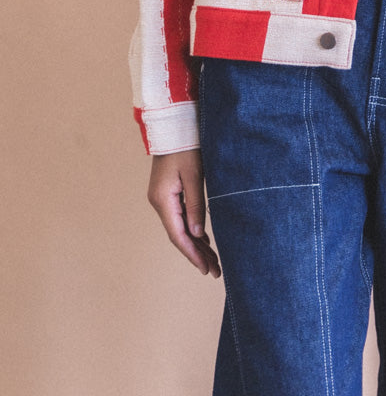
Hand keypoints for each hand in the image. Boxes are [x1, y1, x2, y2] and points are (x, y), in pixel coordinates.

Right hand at [148, 149, 220, 276]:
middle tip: (215, 271)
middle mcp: (159, 202)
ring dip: (196, 243)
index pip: (178, 235)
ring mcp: (163, 198)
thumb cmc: (185, 146)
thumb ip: (196, 205)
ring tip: (213, 261)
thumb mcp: (195, 175)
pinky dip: (193, 229)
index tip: (207, 269)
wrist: (173, 125)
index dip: (193, 254)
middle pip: (179, 235)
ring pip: (180, 227)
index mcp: (163, 200)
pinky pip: (181, 216)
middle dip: (197, 254)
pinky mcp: (169, 192)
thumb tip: (197, 235)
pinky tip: (204, 239)